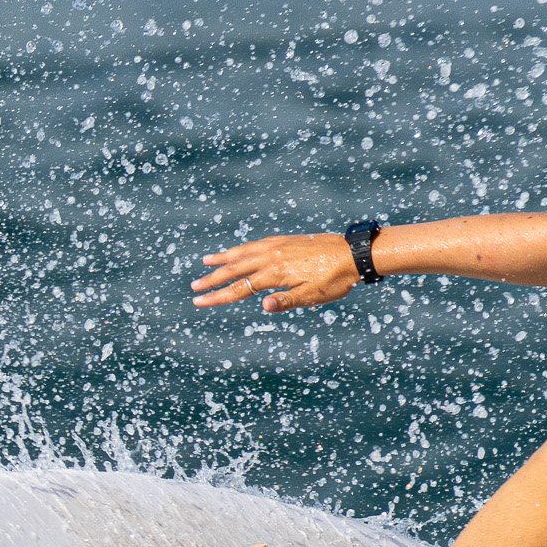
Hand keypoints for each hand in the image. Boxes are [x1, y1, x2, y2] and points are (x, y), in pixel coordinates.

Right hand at [192, 233, 360, 311]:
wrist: (352, 253)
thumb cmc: (335, 279)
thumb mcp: (313, 296)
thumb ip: (287, 300)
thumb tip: (263, 306)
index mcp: (276, 273)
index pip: (240, 288)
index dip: (218, 296)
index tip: (199, 301)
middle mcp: (272, 257)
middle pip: (235, 269)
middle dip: (213, 279)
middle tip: (194, 286)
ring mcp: (276, 246)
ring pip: (242, 253)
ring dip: (222, 260)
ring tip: (205, 263)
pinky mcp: (284, 240)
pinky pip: (255, 244)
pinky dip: (240, 249)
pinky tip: (236, 251)